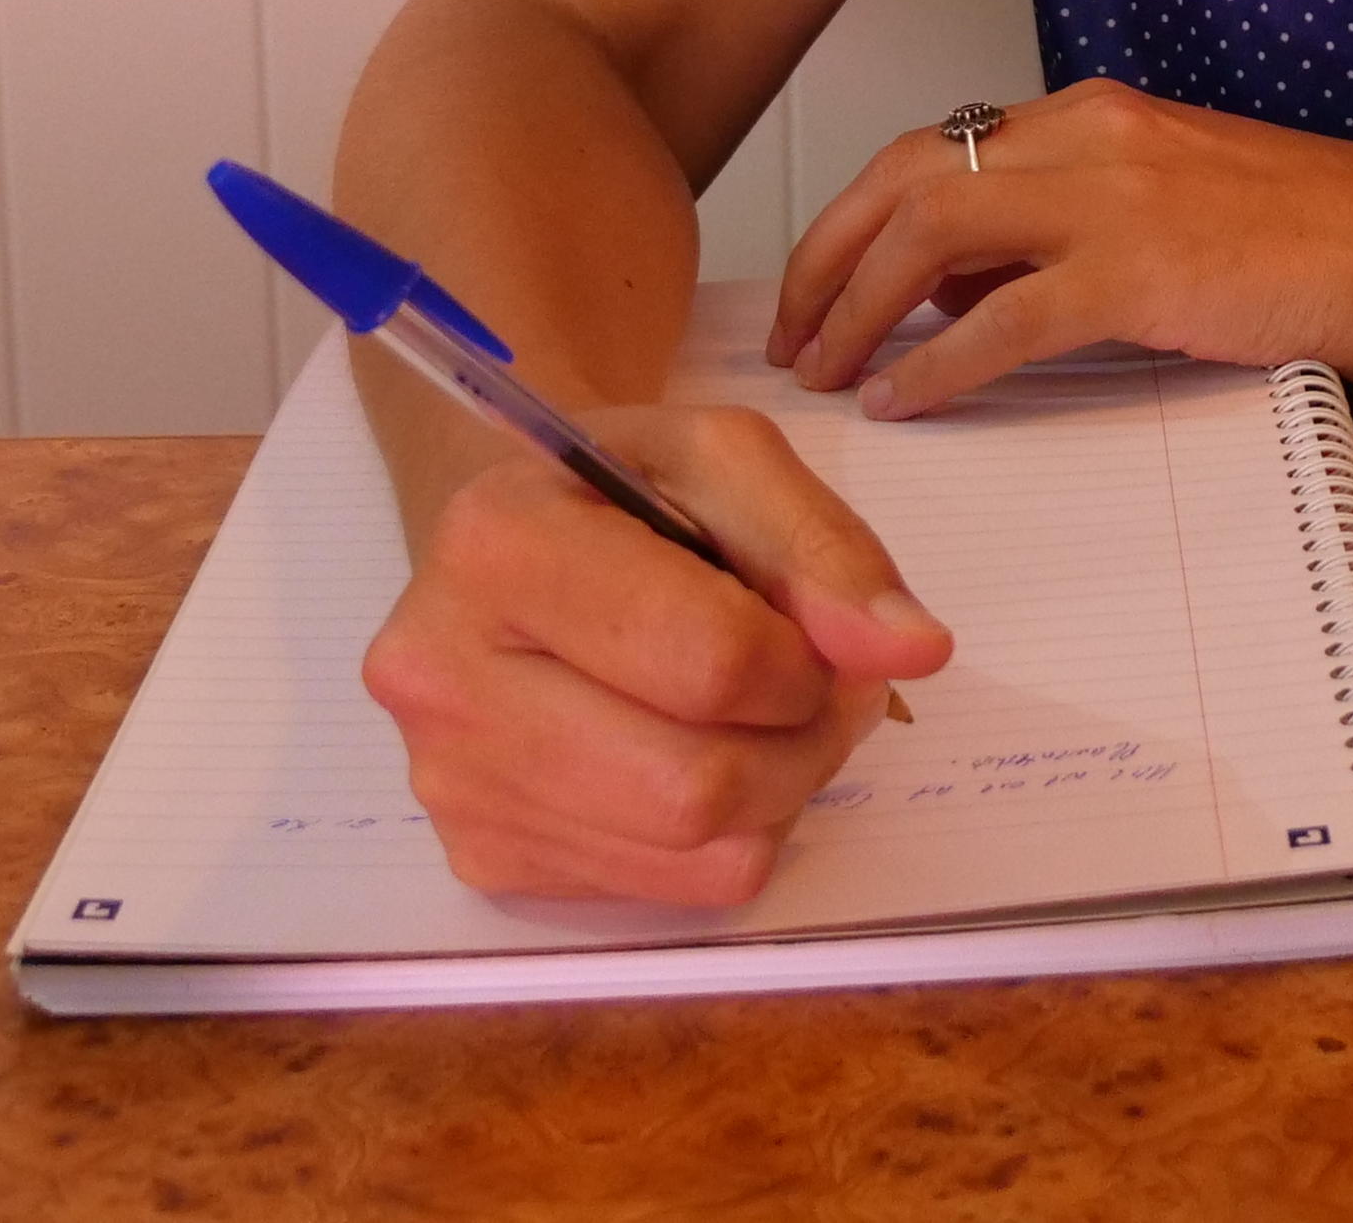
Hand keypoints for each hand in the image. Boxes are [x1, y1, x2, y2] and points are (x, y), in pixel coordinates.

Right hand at [357, 402, 954, 903]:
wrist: (511, 546)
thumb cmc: (619, 492)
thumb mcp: (724, 461)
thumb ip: (823, 545)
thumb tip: (910, 650)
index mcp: (496, 545)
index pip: (709, 661)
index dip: (804, 658)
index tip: (813, 628)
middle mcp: (443, 676)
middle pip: (696, 785)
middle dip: (801, 739)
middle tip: (812, 686)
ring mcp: (454, 783)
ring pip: (693, 849)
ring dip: (779, 789)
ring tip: (767, 717)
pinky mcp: (483, 859)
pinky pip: (670, 891)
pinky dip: (729, 836)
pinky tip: (704, 758)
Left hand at [770, 80, 1352, 417]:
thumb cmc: (1303, 233)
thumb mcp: (1166, 200)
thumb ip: (1059, 227)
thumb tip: (956, 290)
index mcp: (1090, 115)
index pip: (935, 149)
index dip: (857, 217)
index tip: (822, 280)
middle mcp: (1086, 136)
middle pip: (906, 177)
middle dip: (827, 255)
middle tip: (791, 331)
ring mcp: (1112, 198)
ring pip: (932, 232)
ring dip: (858, 305)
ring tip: (824, 369)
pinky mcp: (1141, 272)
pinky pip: (1002, 322)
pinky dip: (935, 365)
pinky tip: (902, 402)